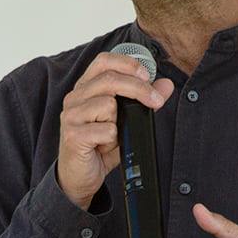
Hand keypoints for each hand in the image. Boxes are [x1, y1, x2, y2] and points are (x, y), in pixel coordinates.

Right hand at [56, 52, 174, 208]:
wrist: (80, 176)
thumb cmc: (99, 145)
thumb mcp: (126, 120)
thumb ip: (143, 99)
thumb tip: (166, 85)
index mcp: (85, 88)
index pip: (104, 61)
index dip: (127, 64)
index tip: (148, 76)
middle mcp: (74, 97)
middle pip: (110, 79)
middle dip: (139, 89)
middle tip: (156, 101)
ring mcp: (71, 115)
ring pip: (108, 104)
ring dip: (119, 122)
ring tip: (111, 135)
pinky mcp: (72, 135)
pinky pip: (105, 130)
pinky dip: (112, 140)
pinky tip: (103, 146)